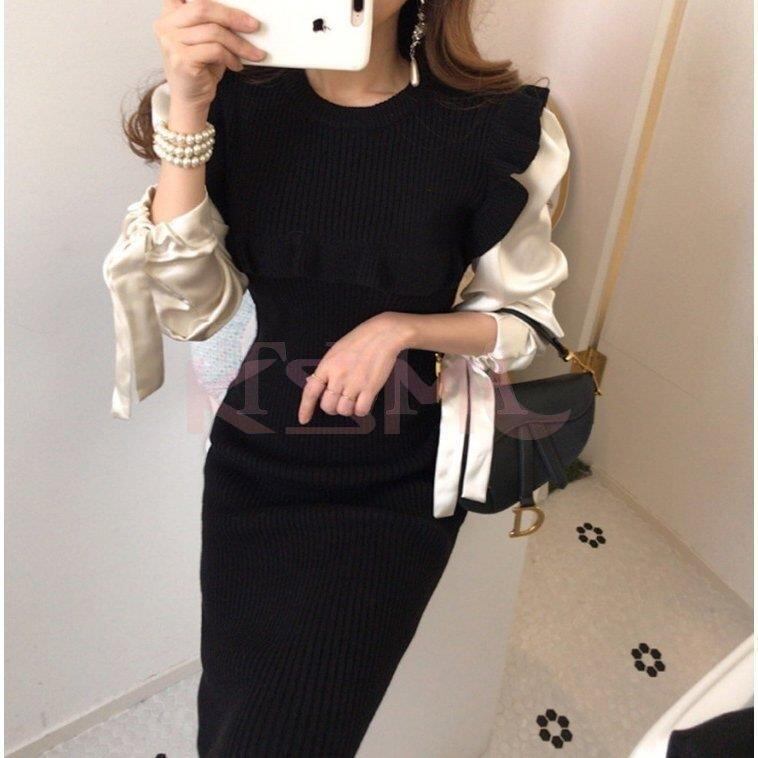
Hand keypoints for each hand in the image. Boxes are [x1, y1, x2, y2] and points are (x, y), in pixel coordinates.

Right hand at [153, 0, 265, 111]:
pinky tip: (237, 65)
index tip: (233, 2)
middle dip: (232, 16)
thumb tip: (242, 14)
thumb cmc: (201, 67)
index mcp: (170, 14)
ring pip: (213, 31)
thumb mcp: (206, 39)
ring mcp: (171, 43)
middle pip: (203, 8)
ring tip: (252, 53)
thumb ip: (213, 22)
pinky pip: (215, 50)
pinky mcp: (182, 60)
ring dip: (238, 43)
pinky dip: (231, 57)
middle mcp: (166, 26)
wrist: (191, 98)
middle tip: (253, 25)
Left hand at [297, 313, 414, 423]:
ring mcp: (354, 383)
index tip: (303, 420)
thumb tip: (312, 381)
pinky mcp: (370, 387)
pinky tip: (364, 401)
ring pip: (344, 410)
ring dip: (348, 409)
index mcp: (326, 366)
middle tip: (340, 401)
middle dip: (332, 408)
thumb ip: (325, 369)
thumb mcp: (335, 351)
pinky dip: (361, 410)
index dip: (305, 408)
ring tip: (354, 399)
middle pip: (328, 406)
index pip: (311, 391)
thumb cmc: (360, 340)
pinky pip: (361, 410)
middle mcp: (338, 376)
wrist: (383, 334)